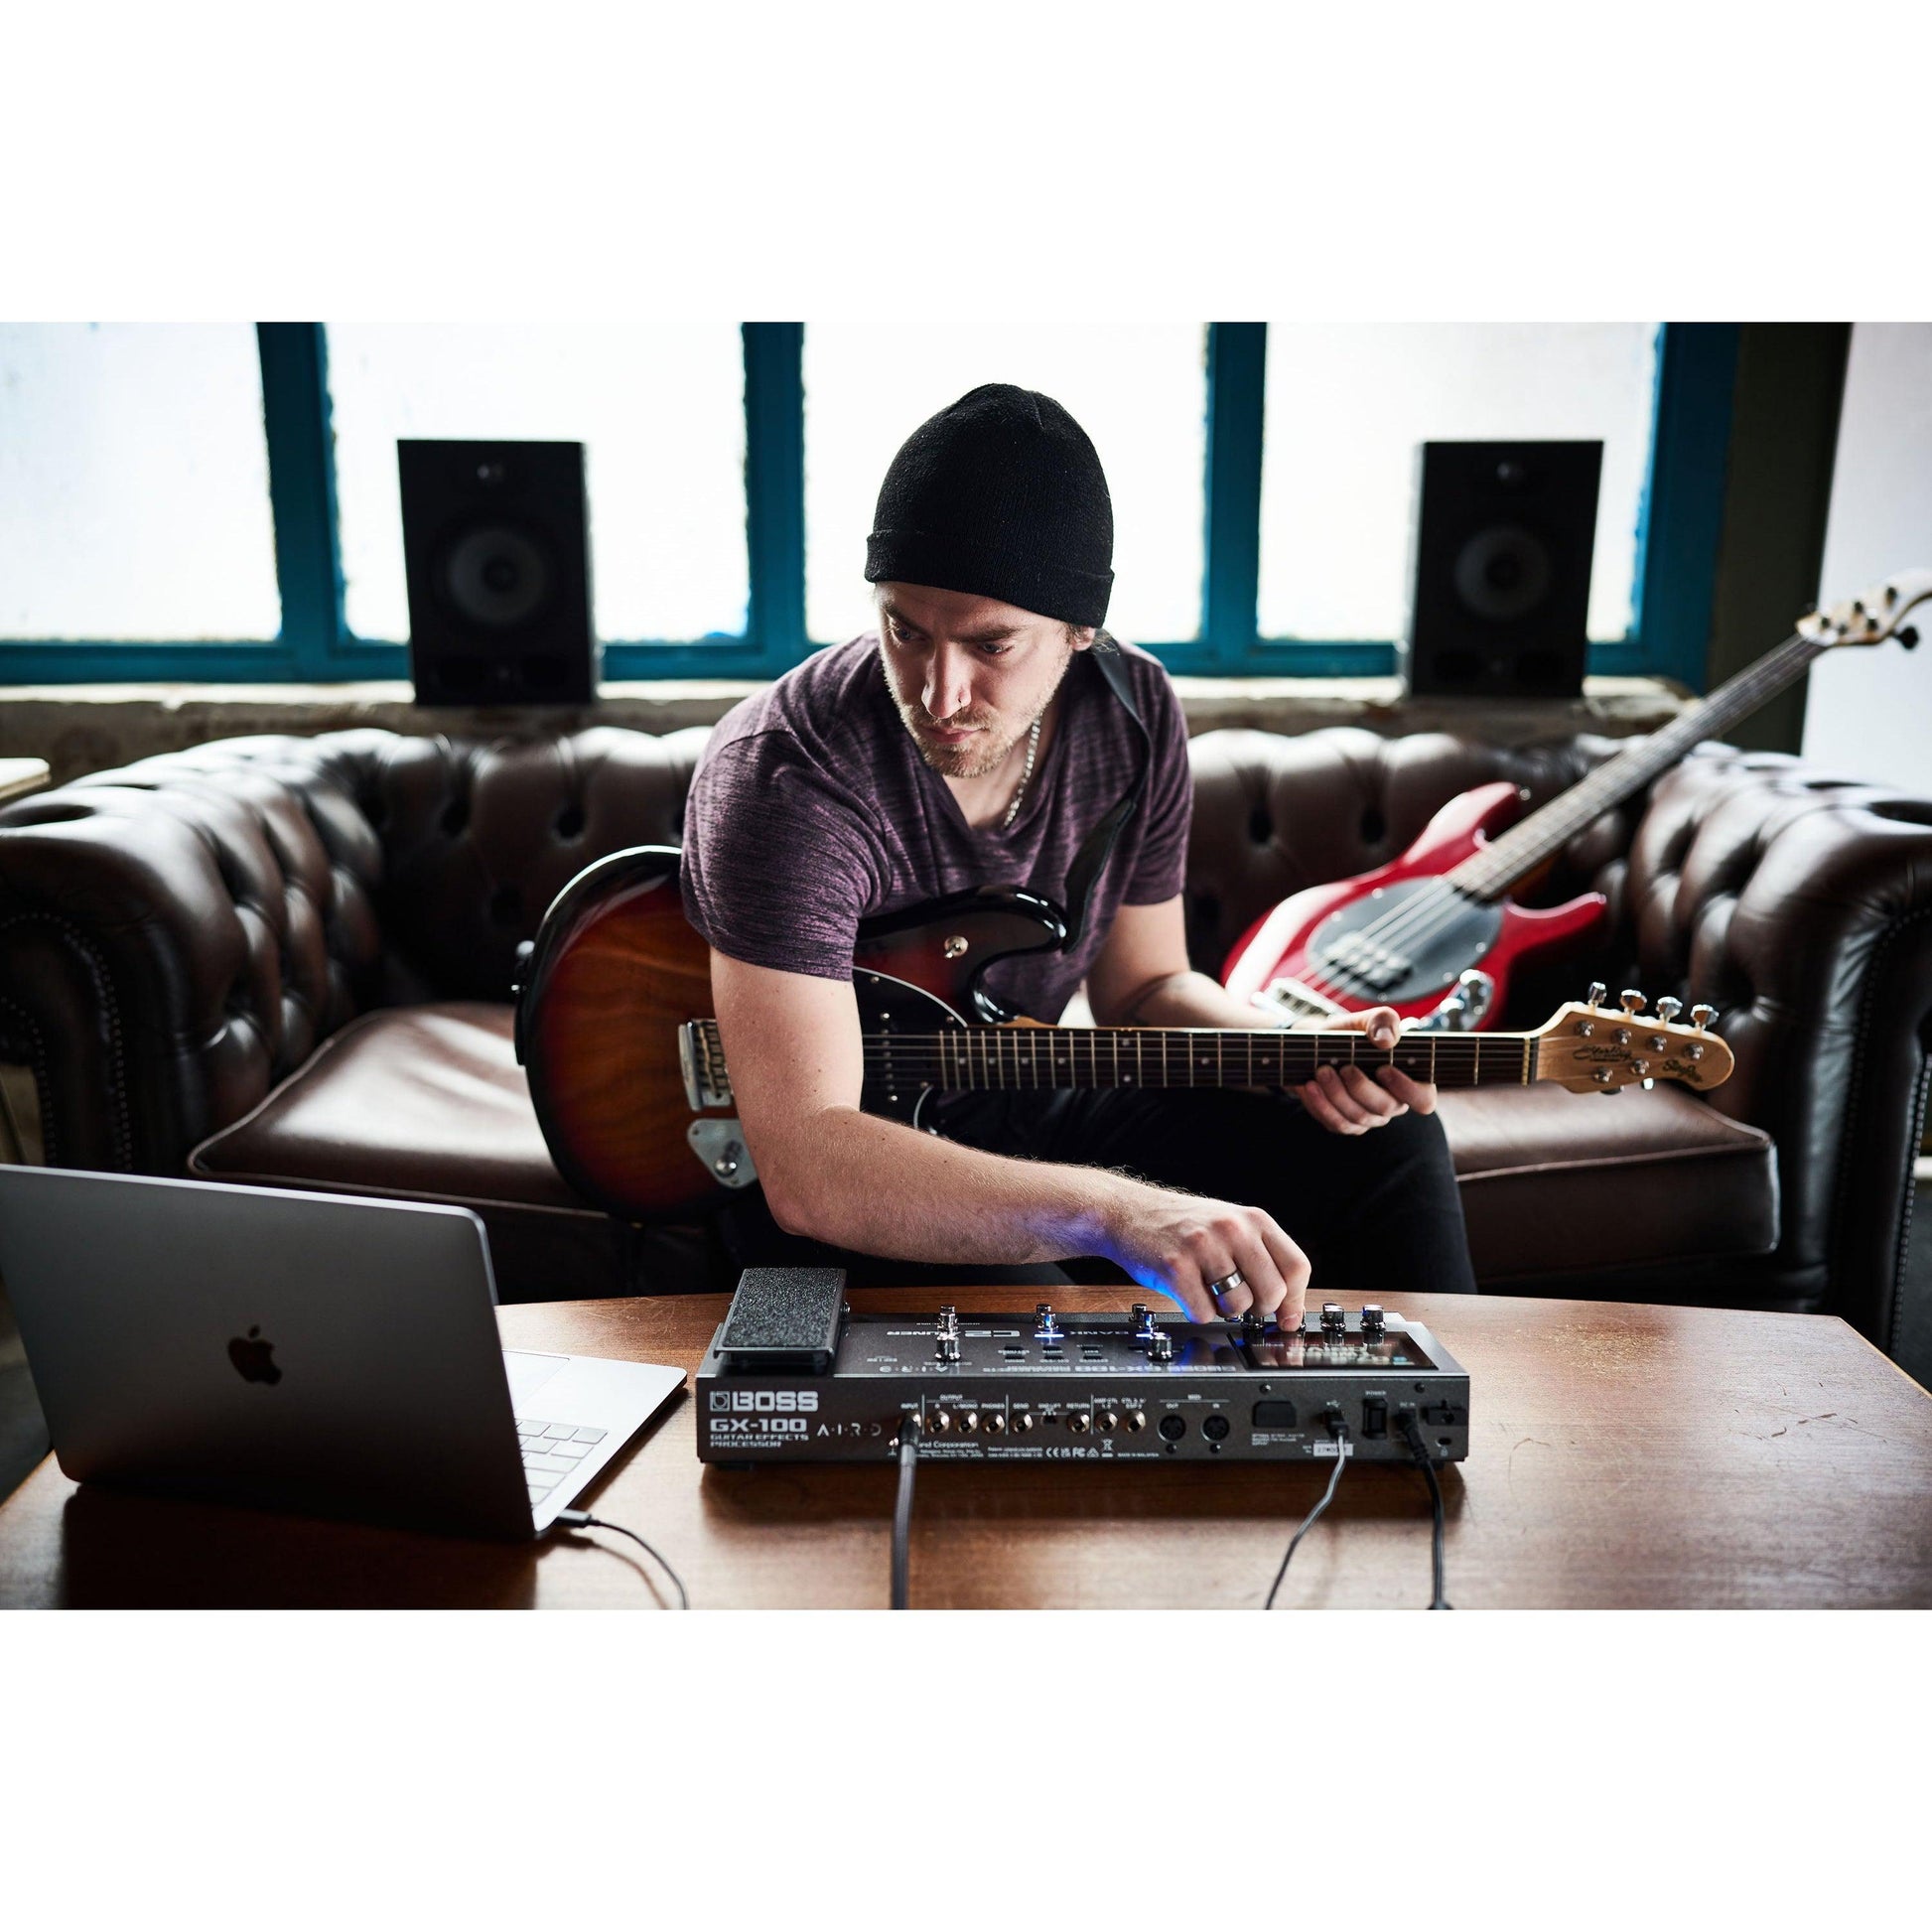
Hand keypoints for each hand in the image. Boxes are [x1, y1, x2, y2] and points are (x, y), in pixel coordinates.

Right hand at [1098, 1181, 1309, 1324]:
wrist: (1129, 1212)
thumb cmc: (1183, 1225)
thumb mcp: (1230, 1227)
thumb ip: (1262, 1259)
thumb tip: (1288, 1311)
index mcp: (1253, 1219)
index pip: (1296, 1267)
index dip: (1295, 1301)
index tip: (1286, 1318)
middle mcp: (1232, 1229)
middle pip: (1272, 1293)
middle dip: (1257, 1309)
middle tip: (1238, 1301)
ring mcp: (1204, 1247)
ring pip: (1238, 1307)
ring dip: (1224, 1310)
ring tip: (1207, 1289)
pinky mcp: (1176, 1267)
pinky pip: (1204, 1313)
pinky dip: (1197, 1311)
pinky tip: (1187, 1292)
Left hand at [1296, 1005, 1437, 1135]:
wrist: (1317, 1047)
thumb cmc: (1351, 1034)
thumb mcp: (1366, 1019)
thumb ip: (1383, 1020)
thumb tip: (1387, 1040)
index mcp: (1409, 1080)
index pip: (1423, 1099)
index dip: (1408, 1090)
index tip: (1384, 1069)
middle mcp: (1393, 1103)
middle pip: (1385, 1108)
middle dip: (1361, 1087)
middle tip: (1344, 1067)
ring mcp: (1369, 1117)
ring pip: (1357, 1117)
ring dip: (1337, 1094)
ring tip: (1322, 1071)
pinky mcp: (1345, 1123)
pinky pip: (1336, 1123)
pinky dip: (1320, 1104)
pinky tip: (1310, 1086)